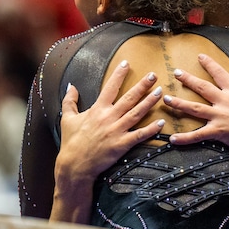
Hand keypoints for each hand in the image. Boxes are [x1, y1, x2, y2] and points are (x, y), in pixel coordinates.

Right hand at [56, 60, 164, 182]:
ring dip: (150, 102)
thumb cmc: (71, 142)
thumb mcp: (67, 118)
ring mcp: (116, 131)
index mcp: (97, 109)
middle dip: (142, 85)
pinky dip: (151, 130)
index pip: (110, 87)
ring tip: (160, 92)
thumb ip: (69, 101)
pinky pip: (139, 135)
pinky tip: (161, 123)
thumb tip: (71, 86)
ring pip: (137, 113)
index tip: (127, 63)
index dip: (119, 74)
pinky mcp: (122, 144)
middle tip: (153, 75)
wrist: (75, 165)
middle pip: (129, 98)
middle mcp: (109, 117)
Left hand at [164, 53, 228, 155]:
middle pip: (202, 87)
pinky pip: (198, 135)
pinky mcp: (218, 131)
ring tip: (165, 100)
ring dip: (179, 104)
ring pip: (194, 108)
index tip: (200, 56)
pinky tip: (172, 138)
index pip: (220, 74)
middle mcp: (225, 101)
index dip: (210, 64)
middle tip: (176, 72)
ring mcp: (220, 116)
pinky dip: (185, 138)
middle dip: (188, 79)